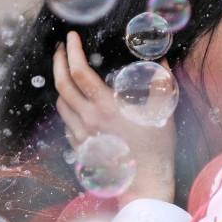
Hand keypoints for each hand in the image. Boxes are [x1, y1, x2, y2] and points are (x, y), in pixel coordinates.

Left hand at [52, 31, 177, 204]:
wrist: (144, 184)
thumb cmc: (156, 148)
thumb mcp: (163, 111)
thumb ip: (161, 82)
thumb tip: (161, 59)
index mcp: (106, 106)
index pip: (78, 72)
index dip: (72, 51)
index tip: (71, 37)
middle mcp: (88, 119)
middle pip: (61, 85)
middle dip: (58, 62)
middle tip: (61, 49)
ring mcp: (81, 135)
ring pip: (61, 104)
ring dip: (62, 87)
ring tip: (70, 76)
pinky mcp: (80, 148)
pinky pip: (67, 123)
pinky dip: (69, 109)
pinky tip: (79, 106)